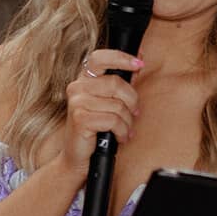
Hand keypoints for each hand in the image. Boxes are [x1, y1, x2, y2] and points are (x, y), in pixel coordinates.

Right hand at [58, 50, 141, 176]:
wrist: (77, 157)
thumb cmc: (96, 129)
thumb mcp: (108, 102)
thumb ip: (119, 84)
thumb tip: (139, 63)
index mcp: (84, 80)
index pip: (100, 58)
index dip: (121, 58)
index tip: (140, 64)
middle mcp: (77, 88)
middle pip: (116, 83)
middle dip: (132, 101)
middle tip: (134, 113)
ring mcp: (77, 103)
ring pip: (118, 105)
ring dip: (127, 121)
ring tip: (124, 129)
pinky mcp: (80, 119)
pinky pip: (113, 120)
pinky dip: (122, 131)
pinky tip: (119, 137)